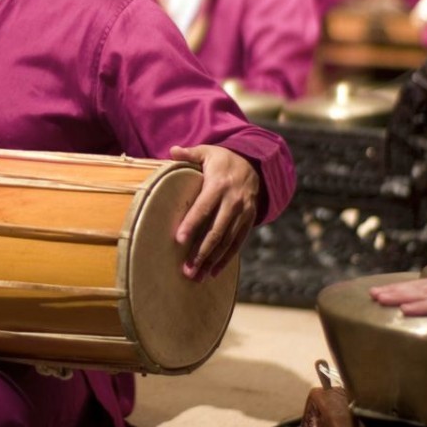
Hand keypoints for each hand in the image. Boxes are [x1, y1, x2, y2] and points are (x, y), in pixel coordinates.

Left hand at [169, 145, 260, 280]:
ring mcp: (244, 212)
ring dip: (212, 260)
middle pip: (217, 230)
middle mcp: (234, 201)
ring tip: (197, 276)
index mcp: (219, 184)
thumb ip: (189, 154)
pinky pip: (238, 243)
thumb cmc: (223, 159)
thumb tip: (172, 151)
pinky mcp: (249, 220)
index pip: (203, 207)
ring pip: (227, 241)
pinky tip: (213, 271)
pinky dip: (226, 259)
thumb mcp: (207, 152)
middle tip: (186, 269)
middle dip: (201, 251)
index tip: (178, 239)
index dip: (192, 223)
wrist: (254, 164)